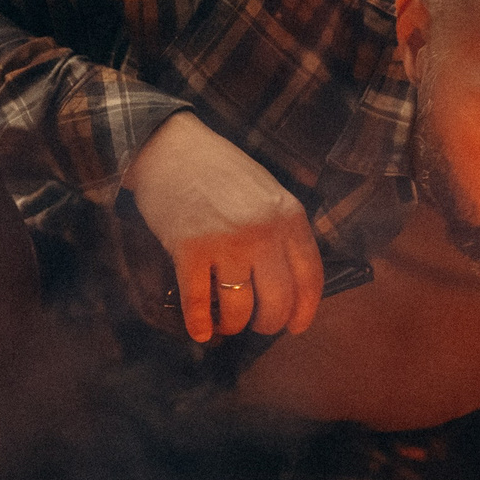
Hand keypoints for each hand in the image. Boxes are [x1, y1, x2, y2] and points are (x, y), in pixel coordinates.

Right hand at [121, 112, 324, 342]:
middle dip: (268, 323)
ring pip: (240, 308)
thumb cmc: (219, 170)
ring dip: (233, 324)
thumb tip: (290, 280)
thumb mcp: (267, 191)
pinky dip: (198, 323)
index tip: (296, 326)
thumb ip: (282, 229)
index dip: (305, 310)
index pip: (310, 277)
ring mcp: (226, 242)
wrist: (170, 147)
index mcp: (288, 216)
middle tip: (258, 325)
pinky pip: (197, 302)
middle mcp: (263, 232)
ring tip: (228, 323)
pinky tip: (200, 331)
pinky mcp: (189, 250)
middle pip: (278, 300)